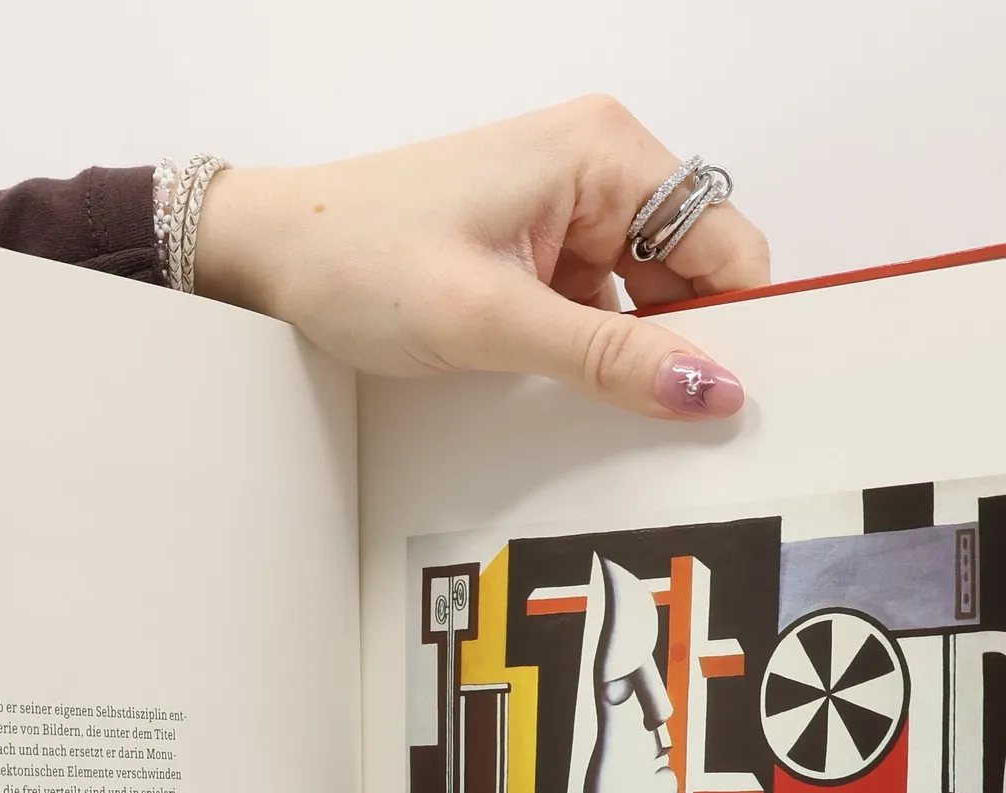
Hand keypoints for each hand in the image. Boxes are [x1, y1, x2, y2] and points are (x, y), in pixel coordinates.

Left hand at [194, 97, 771, 420]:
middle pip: (693, 274)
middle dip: (685, 347)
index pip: (726, 243)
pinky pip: (600, 312)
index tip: (729, 402)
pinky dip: (596, 356)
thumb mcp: (493, 320)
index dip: (737, 323)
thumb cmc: (357, 256)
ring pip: (648, 302)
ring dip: (634, 358)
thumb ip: (609, 360)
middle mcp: (596, 169)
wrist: (267, 257)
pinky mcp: (536, 253)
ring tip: (605, 412)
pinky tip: (573, 395)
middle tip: (668, 426)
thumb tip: (712, 388)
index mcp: (603, 152)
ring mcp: (565, 212)